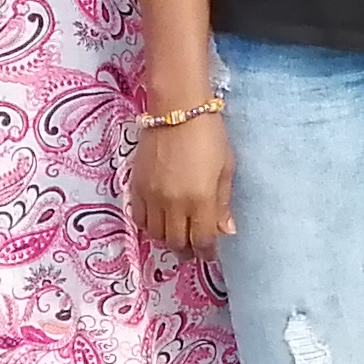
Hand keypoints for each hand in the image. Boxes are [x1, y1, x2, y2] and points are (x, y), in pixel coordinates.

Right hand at [134, 111, 232, 253]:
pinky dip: (149, 225)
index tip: (210, 254)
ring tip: (177, 235)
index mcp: (200, 200)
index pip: (202, 241)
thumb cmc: (209, 135)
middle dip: (187, 250)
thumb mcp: (226, 168)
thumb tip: (226, 230)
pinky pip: (139, 218)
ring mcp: (152, 196)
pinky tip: (159, 221)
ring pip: (156, 234)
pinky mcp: (136, 186)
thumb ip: (223, 202)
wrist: (176, 109)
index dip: (207, 253)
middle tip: (194, 249)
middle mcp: (174, 204)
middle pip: (177, 242)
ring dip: (168, 239)